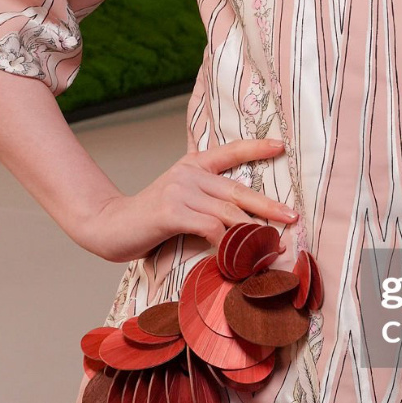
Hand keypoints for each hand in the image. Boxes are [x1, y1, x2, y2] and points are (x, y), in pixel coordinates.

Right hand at [73, 137, 298, 261]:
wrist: (110, 226)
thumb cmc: (149, 220)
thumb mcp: (180, 201)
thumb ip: (206, 203)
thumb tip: (242, 223)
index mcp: (192, 165)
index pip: (229, 151)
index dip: (256, 148)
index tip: (281, 146)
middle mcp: (188, 174)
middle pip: (238, 189)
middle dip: (268, 205)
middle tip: (292, 217)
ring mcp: (180, 191)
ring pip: (228, 212)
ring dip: (253, 232)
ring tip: (271, 245)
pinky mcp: (171, 212)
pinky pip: (210, 228)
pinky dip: (227, 243)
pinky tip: (237, 256)